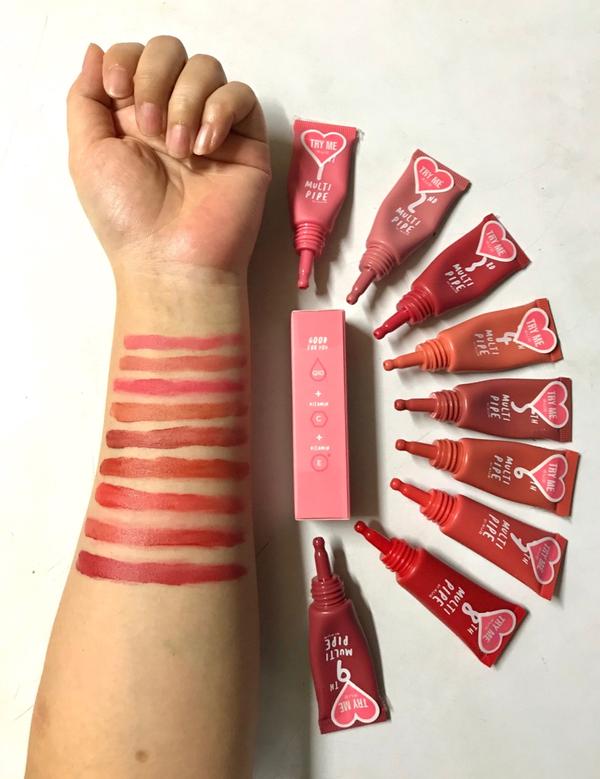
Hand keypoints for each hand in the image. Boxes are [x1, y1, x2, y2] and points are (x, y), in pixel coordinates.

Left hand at [67, 37, 270, 279]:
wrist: (171, 261)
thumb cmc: (127, 218)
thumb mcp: (87, 154)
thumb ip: (85, 98)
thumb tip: (97, 51)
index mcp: (133, 116)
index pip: (135, 56)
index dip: (127, 60)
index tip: (119, 92)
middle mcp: (172, 115)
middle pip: (171, 51)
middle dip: (156, 77)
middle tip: (151, 128)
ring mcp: (210, 128)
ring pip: (206, 68)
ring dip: (186, 100)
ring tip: (181, 150)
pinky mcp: (245, 143)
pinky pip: (241, 96)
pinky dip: (220, 112)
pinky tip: (205, 148)